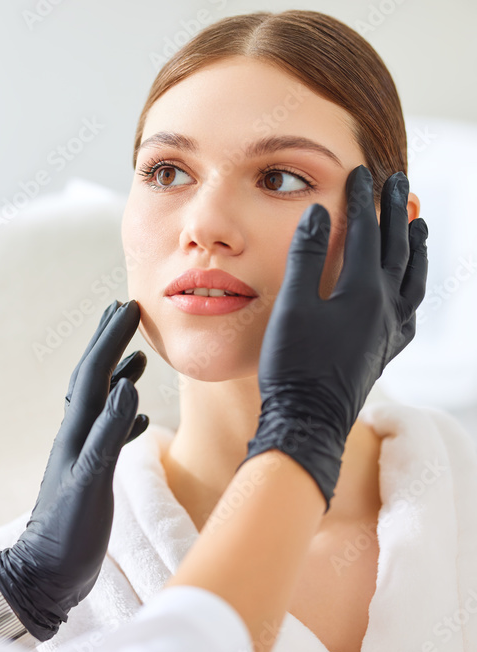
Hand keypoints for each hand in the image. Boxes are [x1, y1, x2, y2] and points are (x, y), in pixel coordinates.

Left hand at [0, 299, 148, 640]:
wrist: (45, 574)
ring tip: (134, 356)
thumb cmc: (68, 534)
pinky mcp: (89, 474)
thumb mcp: (91, 483)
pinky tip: (139, 414)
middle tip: (123, 312)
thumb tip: (127, 386)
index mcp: (76, 433)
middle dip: (108, 343)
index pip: (95, 374)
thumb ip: (109, 435)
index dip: (111, 339)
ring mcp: (81, 455)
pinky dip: (125, 416)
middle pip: (93, 378)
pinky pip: (110, 432)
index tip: (129, 307)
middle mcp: (76, 436)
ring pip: (101, 403)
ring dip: (117, 375)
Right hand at [242, 166, 428, 508]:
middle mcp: (386, 308)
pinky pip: (411, 311)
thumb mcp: (293, 305)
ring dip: (416, 248)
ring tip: (417, 225)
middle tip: (397, 181)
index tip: (360, 173)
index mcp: (363, 292)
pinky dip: (413, 289)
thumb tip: (320, 213)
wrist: (308, 419)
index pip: (366, 233)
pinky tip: (408, 288)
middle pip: (398, 249)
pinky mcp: (386, 351)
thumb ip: (308, 257)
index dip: (363, 201)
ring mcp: (390, 331)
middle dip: (395, 212)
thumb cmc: (293, 365)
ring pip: (414, 279)